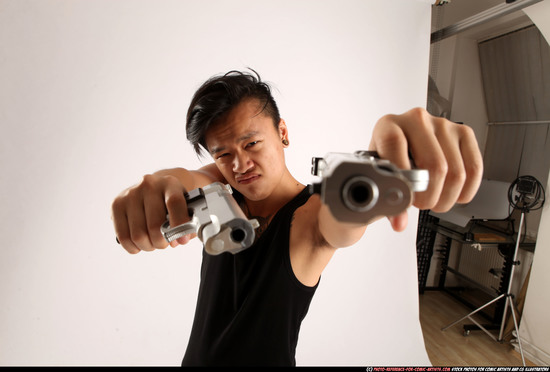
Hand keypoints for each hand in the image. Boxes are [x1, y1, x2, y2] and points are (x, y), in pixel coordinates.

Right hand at [111, 174, 192, 253]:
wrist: (153, 188)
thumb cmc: (170, 202)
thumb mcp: (184, 206)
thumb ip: (188, 223)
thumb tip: (180, 240)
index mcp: (170, 184)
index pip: (174, 202)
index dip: (180, 224)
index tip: (182, 239)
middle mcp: (149, 185)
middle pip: (154, 226)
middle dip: (161, 242)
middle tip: (164, 242)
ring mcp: (130, 194)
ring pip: (138, 235)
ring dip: (148, 246)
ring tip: (152, 242)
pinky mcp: (116, 204)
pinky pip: (123, 237)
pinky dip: (133, 247)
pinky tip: (139, 244)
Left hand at [369, 107, 482, 231]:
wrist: (401, 147)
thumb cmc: (388, 160)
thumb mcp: (380, 176)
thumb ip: (386, 199)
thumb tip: (399, 222)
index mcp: (388, 125)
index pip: (395, 145)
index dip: (402, 177)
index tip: (406, 197)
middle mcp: (416, 119)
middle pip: (434, 166)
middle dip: (429, 196)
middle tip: (421, 204)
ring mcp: (442, 124)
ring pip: (456, 172)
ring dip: (446, 198)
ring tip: (434, 200)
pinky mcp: (464, 133)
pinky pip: (474, 169)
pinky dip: (465, 191)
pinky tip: (452, 194)